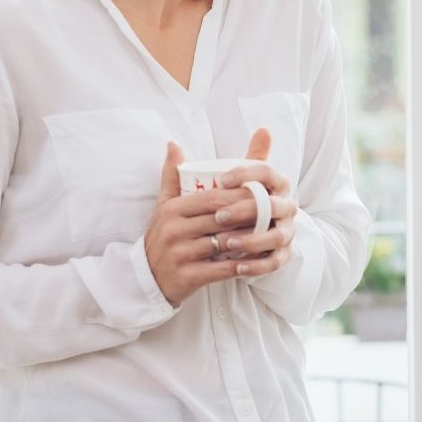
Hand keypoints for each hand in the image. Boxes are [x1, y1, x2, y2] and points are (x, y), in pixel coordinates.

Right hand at [142, 135, 295, 306]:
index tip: (262, 193)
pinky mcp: (188, 276)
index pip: (213, 196)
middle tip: (274, 213)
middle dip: (250, 215)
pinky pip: (222, 269)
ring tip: (271, 234)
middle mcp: (174, 229)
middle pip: (222, 218)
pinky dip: (242, 265)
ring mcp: (180, 253)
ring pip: (224, 242)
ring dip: (251, 239)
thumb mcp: (164, 205)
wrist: (147, 277)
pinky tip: (258, 260)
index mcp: (173, 209)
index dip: (241, 194)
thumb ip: (172, 175)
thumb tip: (173, 143)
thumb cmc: (163, 236)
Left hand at [213, 128, 299, 280]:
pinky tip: (239, 268)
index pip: (266, 171)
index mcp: (274, 184)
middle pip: (272, 204)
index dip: (246, 174)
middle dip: (246, 210)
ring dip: (253, 240)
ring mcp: (287, 230)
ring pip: (276, 235)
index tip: (220, 180)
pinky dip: (258, 265)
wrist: (246, 238)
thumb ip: (199, 168)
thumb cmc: (230, 209)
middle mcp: (286, 205)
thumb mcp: (218, 190)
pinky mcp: (284, 254)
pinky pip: (276, 261)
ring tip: (228, 244)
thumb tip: (172, 143)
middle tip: (218, 216)